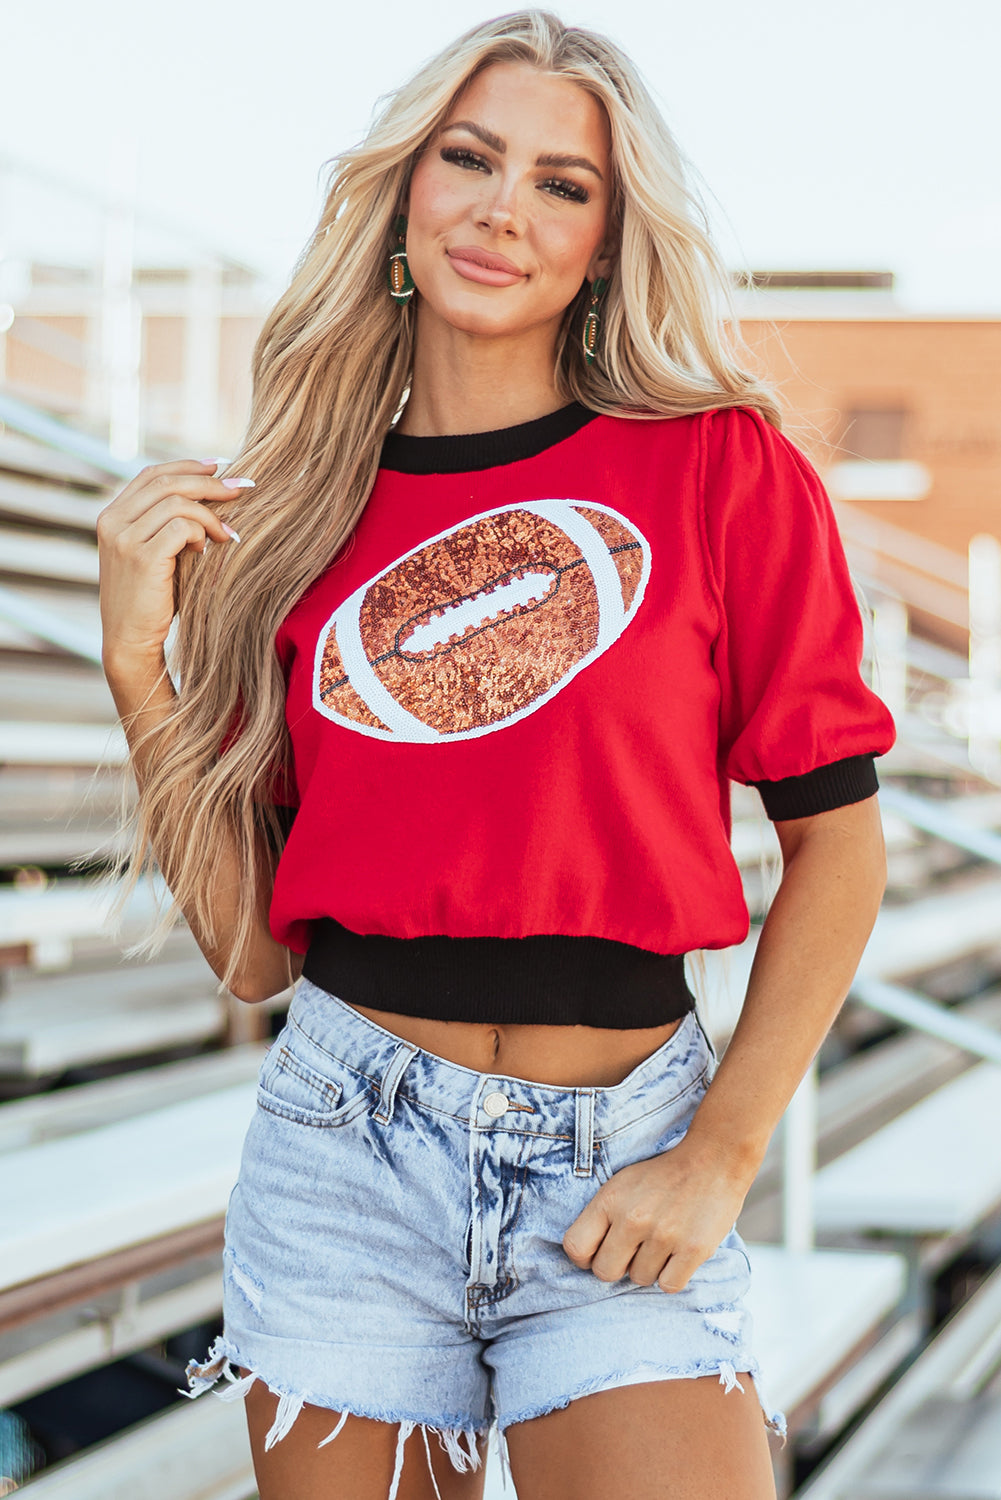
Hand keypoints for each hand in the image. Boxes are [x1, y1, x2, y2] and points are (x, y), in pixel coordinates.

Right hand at [96, 459, 252, 669]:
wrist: (130, 639)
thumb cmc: (151, 598)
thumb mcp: (153, 553)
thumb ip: (165, 524)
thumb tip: (209, 492)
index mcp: (112, 515)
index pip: (152, 474)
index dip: (187, 466)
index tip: (220, 466)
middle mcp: (112, 522)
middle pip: (167, 483)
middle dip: (210, 483)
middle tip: (241, 489)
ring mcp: (123, 539)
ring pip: (177, 503)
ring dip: (211, 515)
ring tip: (227, 535)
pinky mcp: (140, 558)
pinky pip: (180, 527)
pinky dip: (201, 533)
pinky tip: (208, 550)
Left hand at [562, 1136, 750, 1292]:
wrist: (712, 1160)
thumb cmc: (663, 1175)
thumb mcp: (622, 1184)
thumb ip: (602, 1216)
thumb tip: (587, 1257)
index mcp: (610, 1200)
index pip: (575, 1247)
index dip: (585, 1257)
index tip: (599, 1252)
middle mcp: (633, 1218)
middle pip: (605, 1272)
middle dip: (618, 1266)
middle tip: (635, 1251)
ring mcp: (664, 1235)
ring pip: (640, 1279)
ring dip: (650, 1268)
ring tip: (663, 1242)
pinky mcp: (693, 1250)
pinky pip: (669, 1286)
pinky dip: (672, 1276)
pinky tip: (678, 1254)